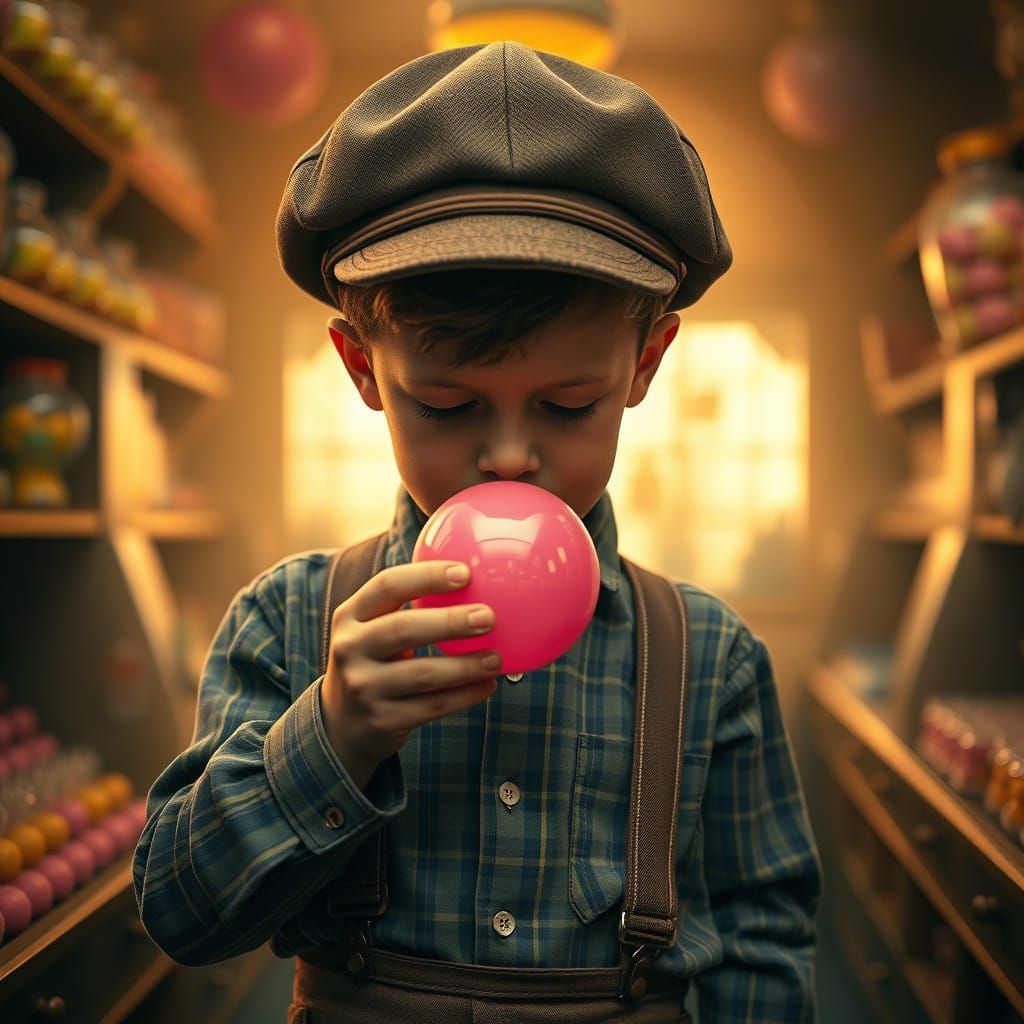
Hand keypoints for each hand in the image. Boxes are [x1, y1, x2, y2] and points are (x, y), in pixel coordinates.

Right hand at [320, 561, 500, 787]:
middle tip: (488, 616)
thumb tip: (471, 575)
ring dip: (465, 666)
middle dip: (450, 622)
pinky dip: (464, 696)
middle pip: (403, 629)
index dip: (427, 577)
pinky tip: (487, 686)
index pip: (388, 585)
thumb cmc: (374, 660)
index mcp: (351, 615)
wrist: (343, 723)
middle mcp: (350, 649)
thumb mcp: (372, 629)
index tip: (465, 573)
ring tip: (495, 659)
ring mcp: (363, 687)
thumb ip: (405, 606)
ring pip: (422, 674)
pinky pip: (432, 707)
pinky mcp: (381, 720)